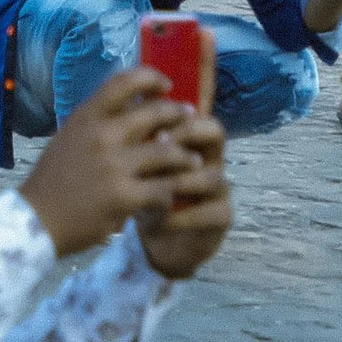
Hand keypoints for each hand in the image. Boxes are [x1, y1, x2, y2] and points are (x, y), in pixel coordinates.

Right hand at [18, 69, 225, 261]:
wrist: (37, 219)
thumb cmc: (55, 178)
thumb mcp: (70, 138)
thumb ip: (99, 123)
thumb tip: (136, 108)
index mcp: (86, 117)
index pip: (124, 81)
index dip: (151, 78)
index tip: (166, 86)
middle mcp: (101, 135)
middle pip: (156, 113)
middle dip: (179, 115)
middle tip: (191, 121)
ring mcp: (114, 166)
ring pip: (170, 152)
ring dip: (186, 157)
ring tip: (192, 161)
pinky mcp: (124, 196)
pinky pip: (164, 189)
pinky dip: (169, 194)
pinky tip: (166, 198)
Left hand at [132, 109, 231, 280]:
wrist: (150, 239)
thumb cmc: (138, 191)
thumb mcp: (129, 162)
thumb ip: (132, 136)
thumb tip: (120, 103)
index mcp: (187, 138)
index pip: (196, 108)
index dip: (181, 103)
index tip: (156, 102)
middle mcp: (208, 157)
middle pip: (214, 130)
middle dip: (186, 132)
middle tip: (157, 141)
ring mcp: (218, 187)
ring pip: (212, 175)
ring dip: (182, 181)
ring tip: (158, 189)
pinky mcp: (221, 216)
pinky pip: (211, 212)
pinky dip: (183, 217)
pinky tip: (160, 221)